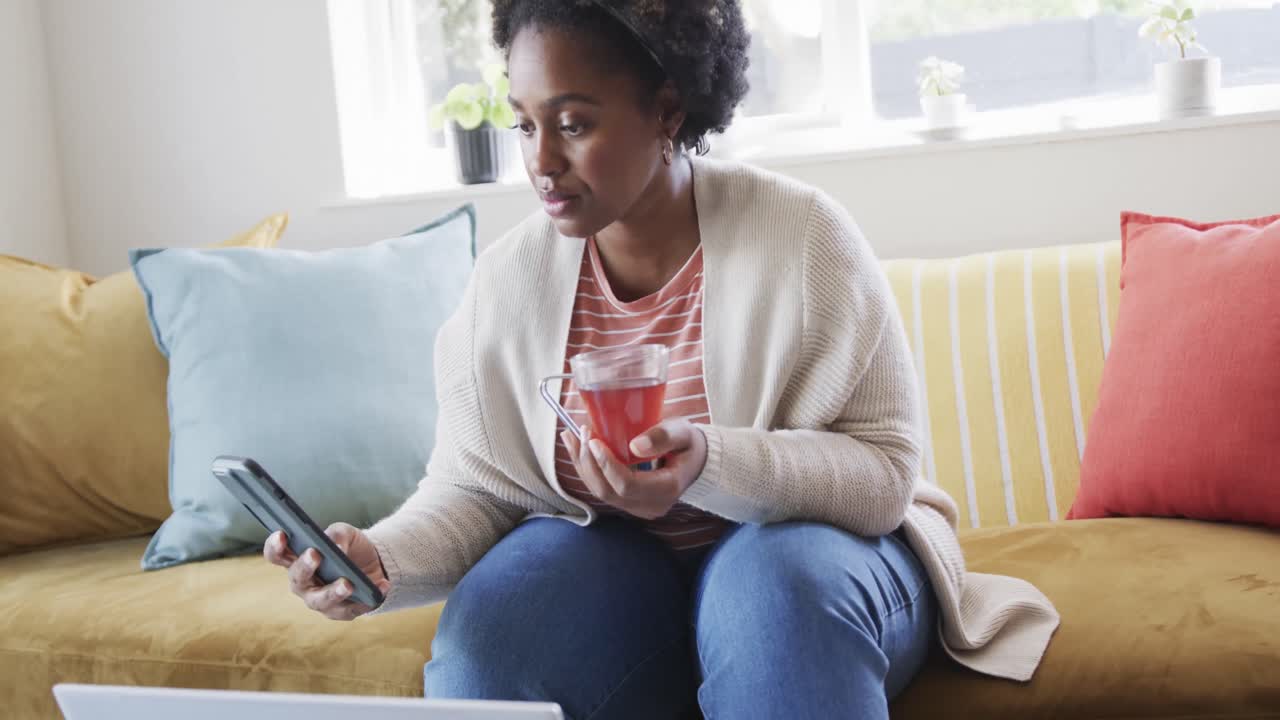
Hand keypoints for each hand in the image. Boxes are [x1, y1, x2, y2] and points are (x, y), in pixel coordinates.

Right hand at [263, 523, 391, 620]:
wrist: (374, 564)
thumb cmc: (349, 547)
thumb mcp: (345, 533)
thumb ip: (337, 535)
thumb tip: (336, 549)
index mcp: (297, 560)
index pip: (277, 555)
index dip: (275, 546)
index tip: (282, 534)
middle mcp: (304, 584)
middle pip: (297, 578)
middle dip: (305, 567)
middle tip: (315, 554)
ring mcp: (320, 600)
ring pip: (321, 600)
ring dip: (333, 592)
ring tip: (348, 583)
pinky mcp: (341, 612)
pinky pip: (351, 609)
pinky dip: (367, 599)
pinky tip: (381, 586)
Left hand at [562, 419, 707, 519]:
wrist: (695, 461)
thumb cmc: (688, 444)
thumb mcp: (683, 433)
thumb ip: (663, 436)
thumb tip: (635, 446)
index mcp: (667, 489)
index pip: (628, 484)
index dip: (606, 464)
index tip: (593, 440)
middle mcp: (651, 505)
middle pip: (608, 491)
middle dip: (589, 463)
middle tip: (580, 433)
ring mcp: (639, 508)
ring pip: (600, 492)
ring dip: (582, 465)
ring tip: (571, 437)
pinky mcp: (628, 504)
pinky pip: (602, 489)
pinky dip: (588, 469)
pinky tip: (578, 448)